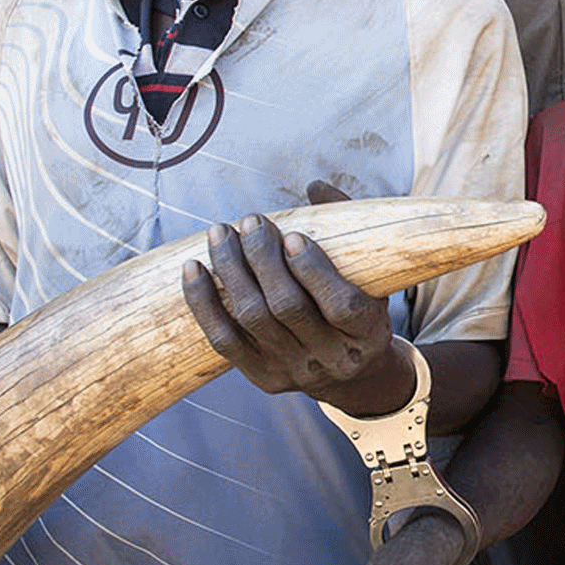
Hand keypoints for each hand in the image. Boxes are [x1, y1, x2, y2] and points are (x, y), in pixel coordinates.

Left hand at [182, 181, 413, 414]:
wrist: (350, 373)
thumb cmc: (359, 306)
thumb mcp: (371, 273)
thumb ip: (350, 227)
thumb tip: (314, 186)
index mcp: (368, 334)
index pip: (342, 306)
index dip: (313, 270)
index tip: (292, 235)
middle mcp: (332, 359)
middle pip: (288, 307)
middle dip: (263, 259)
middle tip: (251, 221)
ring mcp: (294, 371)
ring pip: (254, 318)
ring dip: (231, 270)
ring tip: (220, 232)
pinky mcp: (262, 377)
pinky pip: (224, 341)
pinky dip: (203, 304)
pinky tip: (193, 268)